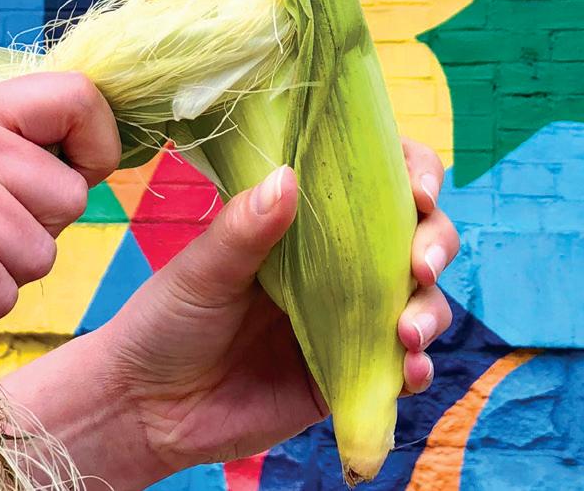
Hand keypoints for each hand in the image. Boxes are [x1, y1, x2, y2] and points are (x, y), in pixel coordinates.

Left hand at [92, 140, 458, 479]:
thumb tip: (289, 177)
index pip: (373, 183)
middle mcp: (334, 265)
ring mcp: (345, 321)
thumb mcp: (203, 269)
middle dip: (435, 243)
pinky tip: (409, 371)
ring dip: (430, 311)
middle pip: (415, 237)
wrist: (148, 408)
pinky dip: (418, 369)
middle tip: (421, 264)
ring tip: (406, 333)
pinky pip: (400, 370)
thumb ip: (246, 229)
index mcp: (301, 222)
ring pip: (419, 301)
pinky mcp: (346, 377)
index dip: (412, 176)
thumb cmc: (168, 320)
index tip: (420, 190)